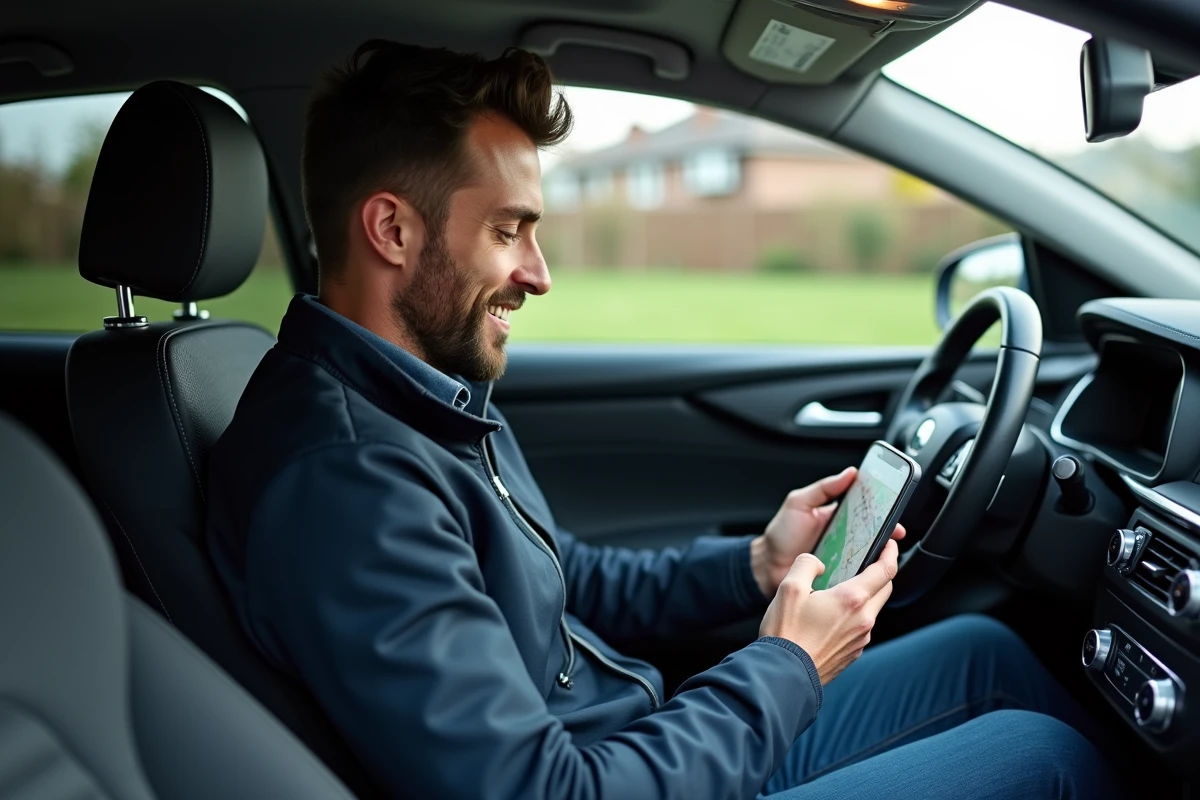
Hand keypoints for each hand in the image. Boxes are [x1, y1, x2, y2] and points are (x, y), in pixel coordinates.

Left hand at [750, 467, 903, 596]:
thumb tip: (850, 473)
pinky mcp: (841, 576)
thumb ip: (824, 488)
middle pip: (874, 532)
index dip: (882, 505)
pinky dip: (866, 572)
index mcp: (838, 516)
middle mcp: (846, 536)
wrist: (767, 566)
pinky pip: (858, 574)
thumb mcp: (800, 503)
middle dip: (887, 530)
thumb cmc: (781, 534)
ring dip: (880, 552)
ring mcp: (845, 557)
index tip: (894, 502)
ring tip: (885, 549)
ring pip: (870, 554)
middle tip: (895, 529)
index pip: (865, 507)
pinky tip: (871, 570)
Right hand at [759, 539, 898, 684]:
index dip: (890, 552)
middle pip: (885, 589)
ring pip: (873, 609)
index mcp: (851, 599)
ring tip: (840, 590)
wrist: (784, 675)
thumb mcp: (788, 587)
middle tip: (866, 562)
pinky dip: (855, 614)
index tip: (889, 544)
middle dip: (881, 572)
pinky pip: (861, 626)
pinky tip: (831, 615)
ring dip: (865, 595)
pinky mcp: (853, 653)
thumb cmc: (787, 634)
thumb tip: (817, 564)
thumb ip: (806, 564)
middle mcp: (863, 620)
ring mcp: (860, 639)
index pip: (885, 570)